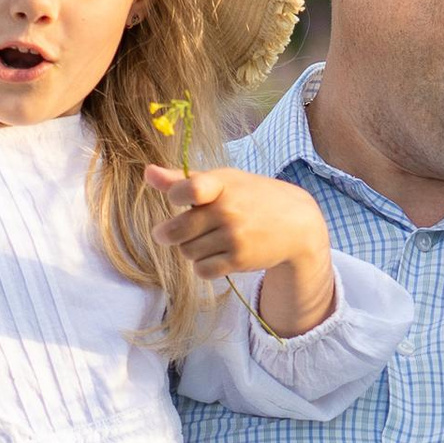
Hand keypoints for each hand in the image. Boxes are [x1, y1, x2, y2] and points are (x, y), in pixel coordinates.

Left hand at [146, 166, 336, 337]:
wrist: (296, 224)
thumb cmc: (252, 197)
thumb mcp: (224, 181)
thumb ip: (183, 180)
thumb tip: (147, 172)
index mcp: (222, 184)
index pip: (189, 189)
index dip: (176, 196)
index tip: (179, 199)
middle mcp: (228, 210)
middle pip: (177, 230)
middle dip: (169, 233)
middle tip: (170, 233)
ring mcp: (234, 236)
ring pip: (187, 252)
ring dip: (190, 249)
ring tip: (205, 241)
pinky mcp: (238, 259)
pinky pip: (202, 270)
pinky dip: (202, 266)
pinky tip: (214, 255)